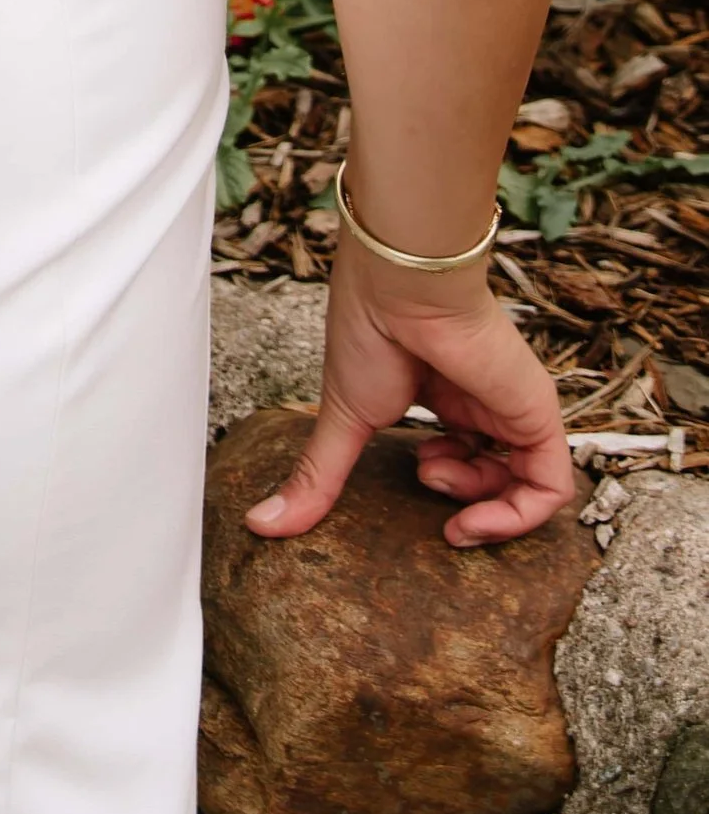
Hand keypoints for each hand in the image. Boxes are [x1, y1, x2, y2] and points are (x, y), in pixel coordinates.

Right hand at [245, 246, 574, 548]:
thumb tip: (263, 524)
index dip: (452, 484)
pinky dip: (518, 517)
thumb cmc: (371, 332)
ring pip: (529, 486)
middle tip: (429, 478)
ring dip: (484, 508)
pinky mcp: (537, 414)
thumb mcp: (344, 421)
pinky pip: (551, 486)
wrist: (400, 289)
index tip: (419, 482)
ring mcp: (514, 407)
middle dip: (466, 495)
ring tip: (437, 476)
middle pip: (500, 475)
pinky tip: (475, 519)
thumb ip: (318, 479)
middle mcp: (487, 401)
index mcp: (447, 394)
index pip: (468, 454)